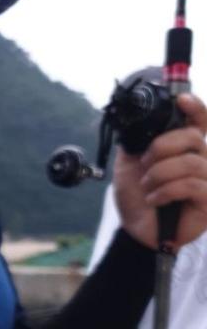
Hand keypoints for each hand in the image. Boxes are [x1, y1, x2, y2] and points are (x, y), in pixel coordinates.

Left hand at [113, 93, 206, 248]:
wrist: (134, 229)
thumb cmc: (137, 196)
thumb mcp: (129, 163)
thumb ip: (136, 140)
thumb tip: (137, 120)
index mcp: (184, 148)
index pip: (200, 121)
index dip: (196, 108)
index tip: (181, 100)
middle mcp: (201, 160)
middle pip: (192, 137)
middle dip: (162, 148)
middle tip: (144, 164)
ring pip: (190, 163)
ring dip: (159, 173)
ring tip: (147, 186)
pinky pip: (190, 186)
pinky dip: (165, 191)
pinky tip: (154, 199)